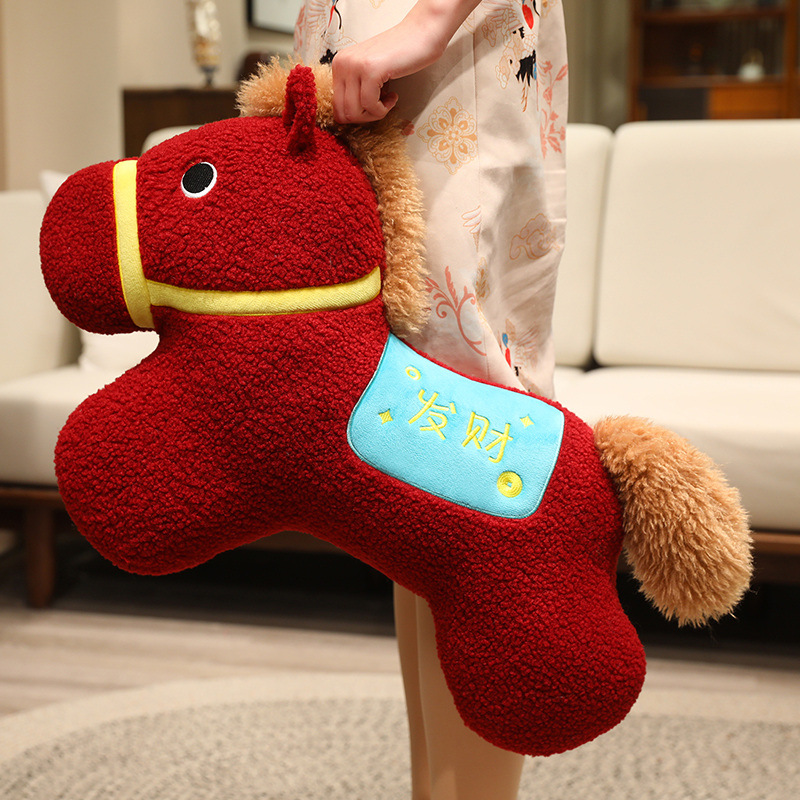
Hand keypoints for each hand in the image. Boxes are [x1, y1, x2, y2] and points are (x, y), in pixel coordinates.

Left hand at [331, 0, 480, 123]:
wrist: (420, 34)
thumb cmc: (399, 55)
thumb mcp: (368, 72)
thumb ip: (355, 89)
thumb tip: (346, 118)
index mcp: (339, 64)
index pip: (336, 108)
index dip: (356, 116)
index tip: (372, 107)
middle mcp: (342, 63)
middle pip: (343, 114)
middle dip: (365, 118)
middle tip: (381, 107)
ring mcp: (354, 66)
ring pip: (355, 113)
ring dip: (375, 114)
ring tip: (388, 100)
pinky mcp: (370, 70)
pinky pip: (370, 106)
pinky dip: (384, 109)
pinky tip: (394, 96)